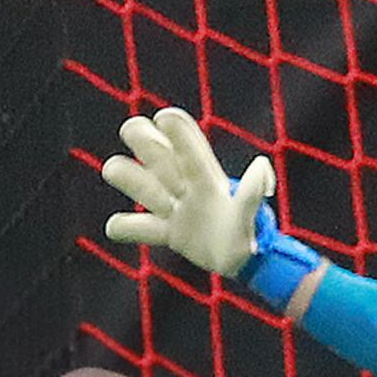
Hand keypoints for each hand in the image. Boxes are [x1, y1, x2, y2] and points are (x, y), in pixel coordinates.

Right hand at [99, 106, 323, 309]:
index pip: (188, 149)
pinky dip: (125, 227)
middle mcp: (186, 187)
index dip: (176, 131)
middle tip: (133, 131)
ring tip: (118, 173)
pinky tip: (115, 227)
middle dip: (145, 141)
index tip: (163, 117)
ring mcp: (174, 209)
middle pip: (159, 156)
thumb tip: (261, 165)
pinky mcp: (167, 232)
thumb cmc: (250, 232)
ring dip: (129, 178)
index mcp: (206, 178)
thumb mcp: (251, 213)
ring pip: (142, 186)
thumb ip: (253, 191)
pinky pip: (140, 228)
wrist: (244, 259)